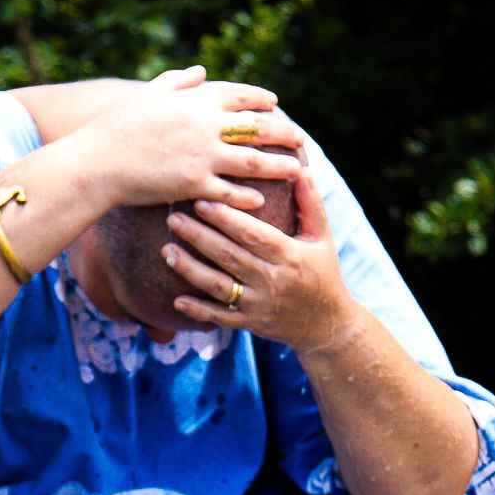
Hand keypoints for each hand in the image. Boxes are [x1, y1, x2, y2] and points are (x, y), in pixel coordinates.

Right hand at [83, 65, 304, 212]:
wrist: (99, 161)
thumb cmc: (118, 126)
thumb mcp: (150, 93)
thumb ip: (179, 80)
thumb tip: (201, 70)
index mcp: (197, 99)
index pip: (239, 95)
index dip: (260, 99)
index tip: (275, 103)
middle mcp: (206, 125)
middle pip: (257, 127)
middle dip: (282, 132)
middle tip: (300, 139)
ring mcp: (203, 156)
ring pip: (252, 161)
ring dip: (278, 165)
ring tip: (297, 168)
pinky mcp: (195, 185)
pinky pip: (230, 192)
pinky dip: (248, 196)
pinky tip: (262, 200)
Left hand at [161, 169, 354, 355]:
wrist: (326, 325)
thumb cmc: (323, 273)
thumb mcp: (322, 238)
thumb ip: (311, 204)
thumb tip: (302, 169)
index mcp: (289, 256)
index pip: (252, 234)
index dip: (226, 218)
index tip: (202, 201)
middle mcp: (272, 280)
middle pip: (229, 256)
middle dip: (199, 236)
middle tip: (174, 218)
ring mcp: (259, 305)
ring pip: (219, 286)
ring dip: (190, 269)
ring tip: (167, 251)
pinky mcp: (251, 324)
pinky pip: (220, 317)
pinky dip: (199, 310)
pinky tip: (177, 300)